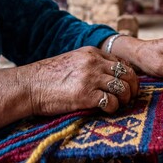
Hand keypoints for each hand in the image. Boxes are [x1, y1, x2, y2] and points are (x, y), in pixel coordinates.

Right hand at [0, 46, 138, 136]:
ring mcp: (90, 78)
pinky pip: (111, 102)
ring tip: (119, 105)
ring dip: (124, 99)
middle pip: (128, 75)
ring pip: (123, 88)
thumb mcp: (74, 61)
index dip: (130, 77)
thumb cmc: (50, 77)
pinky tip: (107, 110)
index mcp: (92, 53)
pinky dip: (113, 108)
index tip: (129, 87)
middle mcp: (94, 63)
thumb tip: (113, 74)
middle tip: (130, 98)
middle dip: (133, 88)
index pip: (122, 63)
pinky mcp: (85, 95)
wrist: (29, 86)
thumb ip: (93, 63)